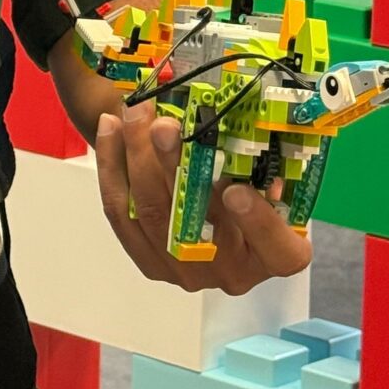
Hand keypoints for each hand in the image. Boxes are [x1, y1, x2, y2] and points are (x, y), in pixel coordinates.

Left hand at [94, 96, 313, 294]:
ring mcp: (186, 273)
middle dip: (174, 166)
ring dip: (135, 156)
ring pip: (150, 213)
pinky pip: (120, 213)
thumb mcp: (271, 176)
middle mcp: (232, 273)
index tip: (236, 191)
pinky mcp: (149, 262)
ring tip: (132, 115)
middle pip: (195, 222)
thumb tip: (234, 131)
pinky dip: (111, 168)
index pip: (278, 249)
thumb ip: (259, 163)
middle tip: (162, 126)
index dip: (256, 221)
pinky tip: (110, 130)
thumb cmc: (256, 189)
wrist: (223, 219)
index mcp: (278, 255)